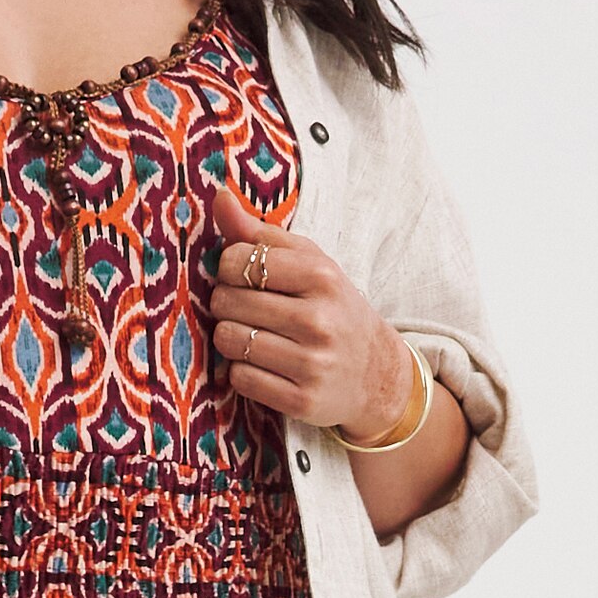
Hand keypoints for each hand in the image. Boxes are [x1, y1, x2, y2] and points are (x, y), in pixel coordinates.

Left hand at [207, 182, 423, 449]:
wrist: (378, 375)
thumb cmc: (333, 309)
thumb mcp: (310, 264)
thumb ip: (262, 233)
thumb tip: (220, 196)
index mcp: (321, 276)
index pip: (236, 260)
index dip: (228, 268)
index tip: (245, 278)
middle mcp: (319, 319)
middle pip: (227, 301)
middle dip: (227, 304)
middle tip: (248, 310)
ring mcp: (312, 364)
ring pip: (229, 341)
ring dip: (231, 339)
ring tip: (254, 337)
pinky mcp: (303, 401)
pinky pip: (240, 379)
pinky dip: (242, 372)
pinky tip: (263, 366)